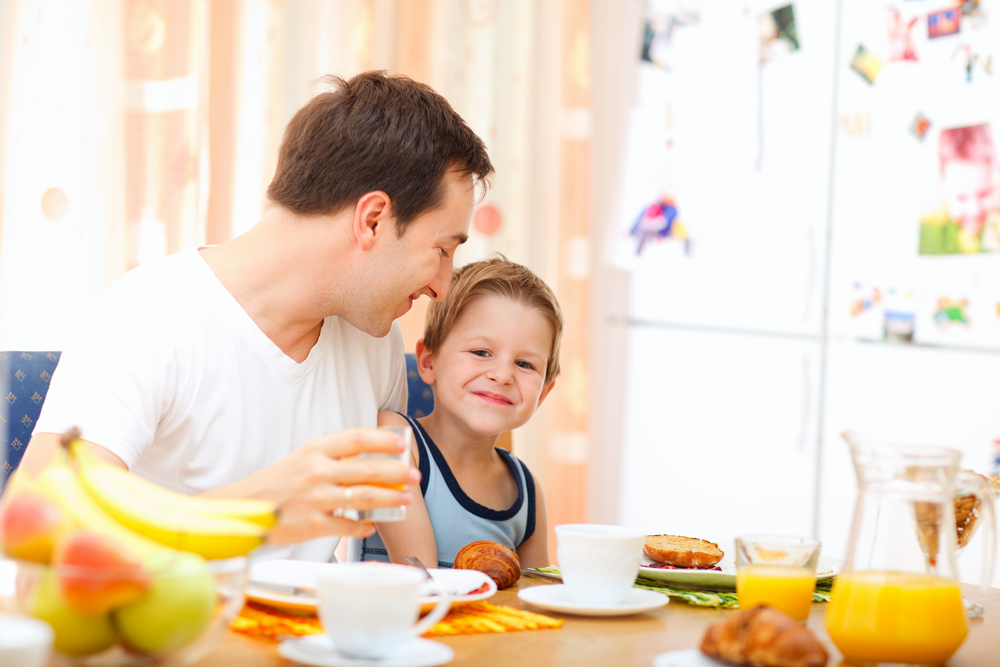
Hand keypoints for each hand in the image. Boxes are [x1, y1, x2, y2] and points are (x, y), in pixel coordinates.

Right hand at [204, 429, 420, 544]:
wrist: (246, 508)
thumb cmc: (278, 482)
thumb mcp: (303, 458)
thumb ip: (333, 456)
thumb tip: (371, 456)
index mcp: (315, 450)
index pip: (356, 439)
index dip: (383, 440)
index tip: (403, 443)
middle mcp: (316, 471)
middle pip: (367, 469)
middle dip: (397, 473)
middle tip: (415, 476)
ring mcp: (316, 499)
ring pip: (364, 497)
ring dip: (390, 499)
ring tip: (405, 499)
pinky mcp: (313, 524)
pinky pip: (348, 524)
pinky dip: (364, 524)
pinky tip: (372, 523)